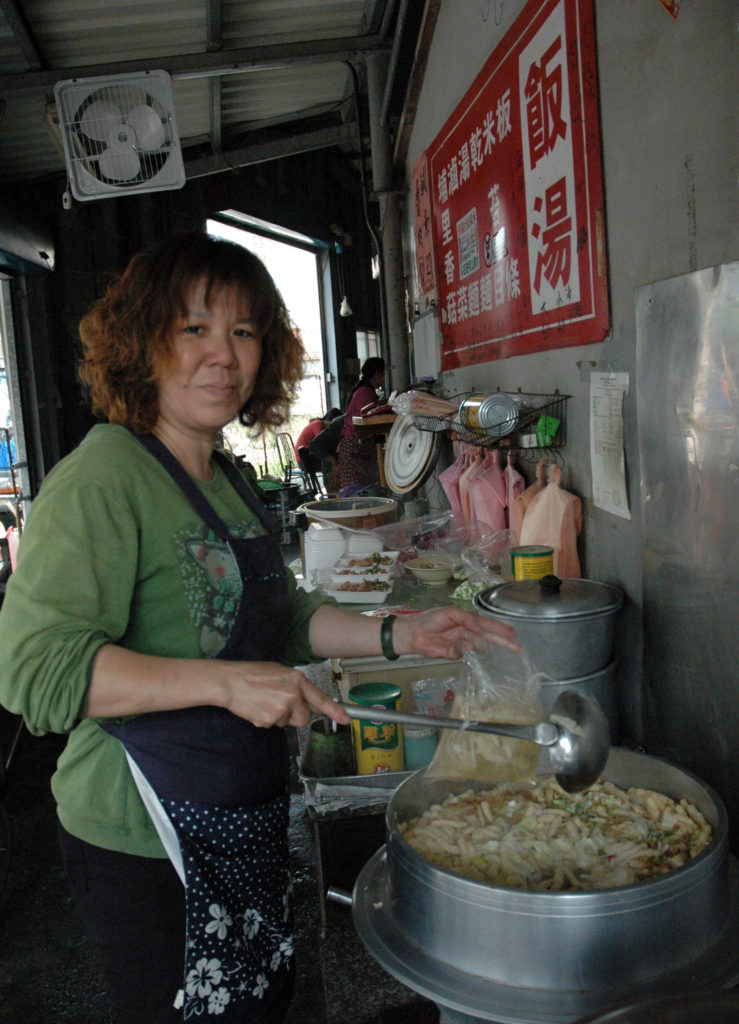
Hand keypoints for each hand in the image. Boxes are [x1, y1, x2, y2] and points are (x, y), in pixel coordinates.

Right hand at [221, 661, 350, 728]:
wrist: (230, 681)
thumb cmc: (253, 673)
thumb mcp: (281, 672)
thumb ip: (296, 686)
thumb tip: (307, 700)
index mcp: (297, 680)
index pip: (321, 699)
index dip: (335, 711)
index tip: (346, 719)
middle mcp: (292, 696)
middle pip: (304, 717)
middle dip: (295, 715)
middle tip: (279, 703)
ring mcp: (281, 710)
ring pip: (288, 722)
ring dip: (279, 717)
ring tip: (264, 701)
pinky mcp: (269, 721)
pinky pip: (273, 726)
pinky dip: (266, 720)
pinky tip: (258, 707)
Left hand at [392, 607, 519, 661]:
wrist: (413, 632)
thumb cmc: (430, 619)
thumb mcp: (450, 613)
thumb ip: (467, 619)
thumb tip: (480, 628)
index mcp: (467, 620)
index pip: (488, 624)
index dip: (501, 629)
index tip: (514, 634)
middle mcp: (467, 632)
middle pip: (489, 637)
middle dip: (503, 642)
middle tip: (518, 648)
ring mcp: (462, 644)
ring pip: (478, 645)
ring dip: (477, 642)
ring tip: (467, 639)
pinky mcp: (454, 654)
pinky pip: (465, 652)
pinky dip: (466, 648)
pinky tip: (463, 645)